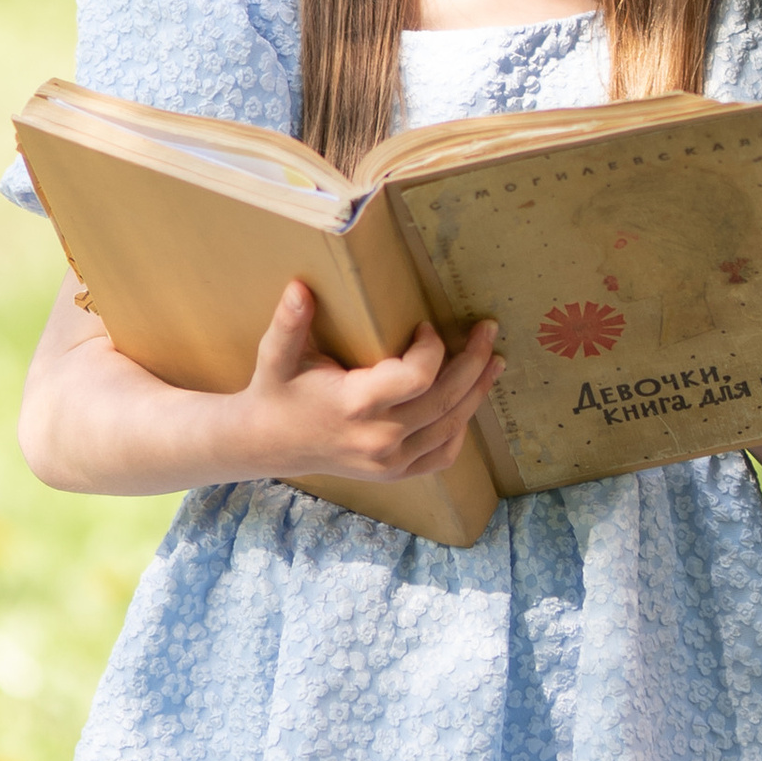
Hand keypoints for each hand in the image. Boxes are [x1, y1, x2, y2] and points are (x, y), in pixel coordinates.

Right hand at [235, 282, 503, 484]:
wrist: (267, 444)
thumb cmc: (277, 391)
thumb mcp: (276, 356)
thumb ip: (290, 323)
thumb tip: (298, 287)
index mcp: (355, 405)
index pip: (418, 378)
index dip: (433, 349)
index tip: (427, 326)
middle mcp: (378, 438)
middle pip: (445, 400)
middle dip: (473, 362)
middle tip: (488, 330)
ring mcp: (388, 461)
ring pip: (450, 427)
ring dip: (477, 392)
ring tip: (494, 361)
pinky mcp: (392, 473)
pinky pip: (441, 455)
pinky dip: (460, 430)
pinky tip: (469, 404)